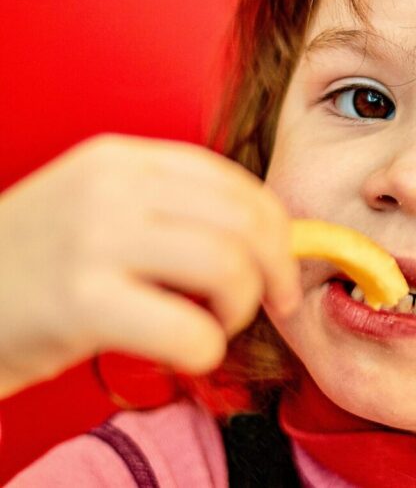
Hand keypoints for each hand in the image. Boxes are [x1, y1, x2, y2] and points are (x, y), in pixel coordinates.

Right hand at [0, 133, 301, 398]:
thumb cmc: (34, 269)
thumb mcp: (100, 209)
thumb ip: (172, 210)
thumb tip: (268, 240)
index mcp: (122, 158)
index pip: (235, 182)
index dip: (278, 229)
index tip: (285, 268)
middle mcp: (111, 186)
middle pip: (245, 219)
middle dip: (278, 269)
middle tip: (274, 303)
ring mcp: (93, 238)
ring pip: (228, 267)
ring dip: (241, 308)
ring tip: (215, 325)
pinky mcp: (79, 301)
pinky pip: (190, 329)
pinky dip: (207, 349)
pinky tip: (185, 352)